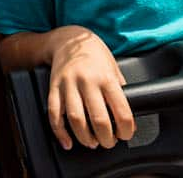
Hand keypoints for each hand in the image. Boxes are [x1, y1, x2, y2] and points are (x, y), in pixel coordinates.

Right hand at [46, 26, 134, 150]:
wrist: (68, 39)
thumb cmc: (94, 54)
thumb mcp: (114, 68)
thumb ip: (120, 91)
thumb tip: (129, 120)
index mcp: (106, 77)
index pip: (121, 111)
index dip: (126, 130)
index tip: (126, 134)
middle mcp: (87, 81)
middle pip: (99, 120)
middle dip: (106, 139)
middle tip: (109, 142)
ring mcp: (68, 85)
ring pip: (76, 120)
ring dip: (85, 138)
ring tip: (92, 142)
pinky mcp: (54, 88)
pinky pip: (54, 115)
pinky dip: (60, 132)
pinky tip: (68, 142)